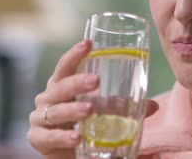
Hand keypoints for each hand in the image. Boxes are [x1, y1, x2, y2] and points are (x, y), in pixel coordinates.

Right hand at [27, 40, 158, 158]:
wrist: (65, 153)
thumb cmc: (82, 125)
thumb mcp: (102, 113)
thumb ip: (122, 107)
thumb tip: (153, 105)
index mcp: (61, 85)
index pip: (65, 66)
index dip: (75, 54)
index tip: (88, 43)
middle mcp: (47, 98)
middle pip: (61, 86)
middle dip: (78, 83)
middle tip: (96, 81)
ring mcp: (40, 118)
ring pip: (56, 111)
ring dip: (73, 110)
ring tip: (90, 110)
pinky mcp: (38, 139)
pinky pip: (50, 137)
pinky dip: (63, 137)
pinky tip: (76, 138)